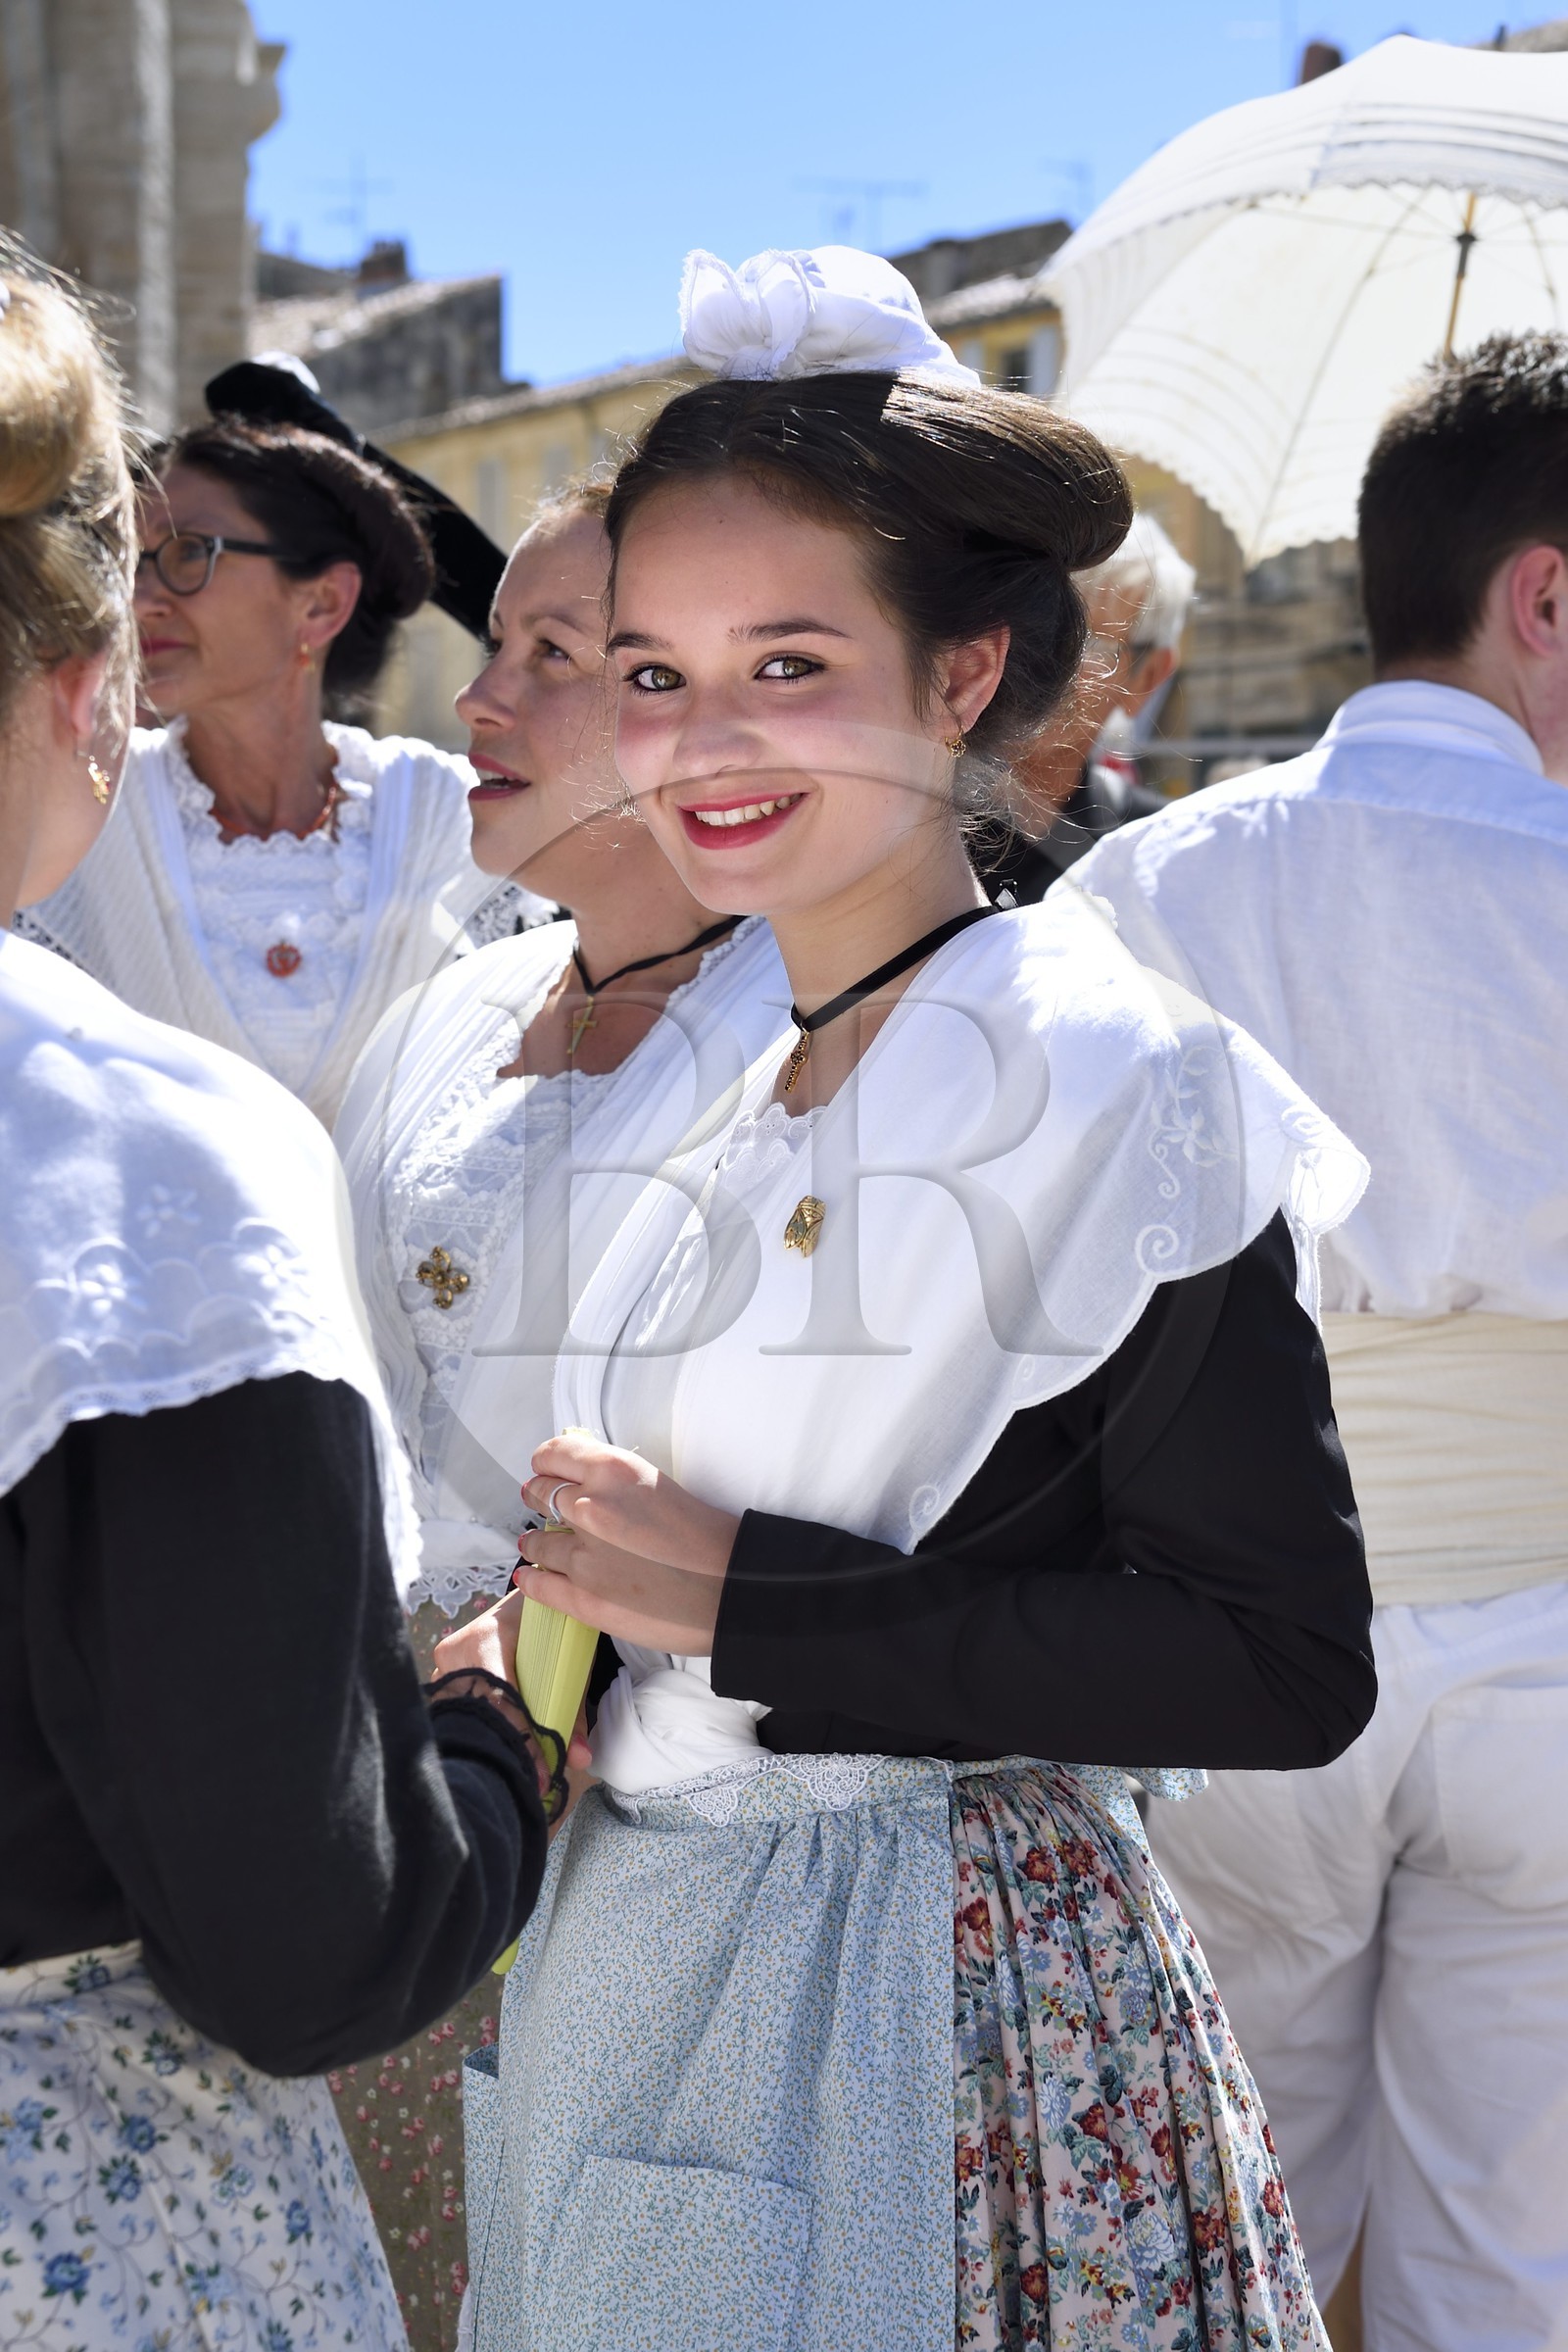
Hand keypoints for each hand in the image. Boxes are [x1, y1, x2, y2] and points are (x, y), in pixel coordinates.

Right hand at [433, 1592, 592, 1775]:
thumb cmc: (551, 1628)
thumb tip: (578, 1758)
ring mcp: (443, 1665)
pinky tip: (497, 1752)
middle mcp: (456, 1651)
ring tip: (516, 1770)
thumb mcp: (568, 1662)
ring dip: (489, 1743)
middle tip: (530, 1782)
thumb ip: (573, 1711)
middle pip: (478, 1713)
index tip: (541, 1776)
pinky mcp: (441, 1676)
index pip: (501, 1699)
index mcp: (488, 1638)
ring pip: (462, 1716)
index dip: (522, 1738)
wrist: (529, 1599)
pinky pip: (455, 1712)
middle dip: (505, 1749)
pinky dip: (478, 1732)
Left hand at [518, 1432, 738, 1653]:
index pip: (552, 1454)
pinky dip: (532, 1579)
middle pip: (538, 1493)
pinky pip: (538, 1585)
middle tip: (540, 1503)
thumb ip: (614, 1481)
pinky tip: (531, 1576)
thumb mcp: (656, 1483)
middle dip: (538, 1497)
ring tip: (537, 1544)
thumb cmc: (704, 1536)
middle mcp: (589, 1507)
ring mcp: (582, 1556)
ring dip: (537, 1542)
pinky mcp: (583, 1598)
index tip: (546, 1469)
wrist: (729, 1588)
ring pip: (536, 1542)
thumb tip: (581, 1481)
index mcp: (612, 1470)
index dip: (546, 1462)